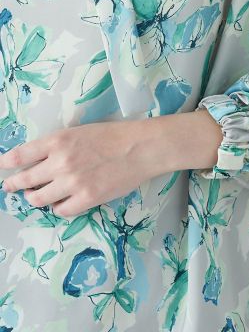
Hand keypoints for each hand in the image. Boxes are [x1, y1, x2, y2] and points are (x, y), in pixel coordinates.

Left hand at [0, 120, 162, 216]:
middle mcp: (60, 162)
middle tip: (11, 187)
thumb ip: (60, 146)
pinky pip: (61, 210)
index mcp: (58, 141)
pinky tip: (61, 203)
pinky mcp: (87, 198)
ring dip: (35, 198)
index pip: (21, 154)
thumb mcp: (81, 132)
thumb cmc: (115, 135)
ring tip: (35, 197)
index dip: (8, 163)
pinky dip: (58, 207)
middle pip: (25, 179)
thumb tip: (43, 160)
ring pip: (39, 198)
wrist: (140, 148)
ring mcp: (73, 182)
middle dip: (14, 184)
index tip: (4, 167)